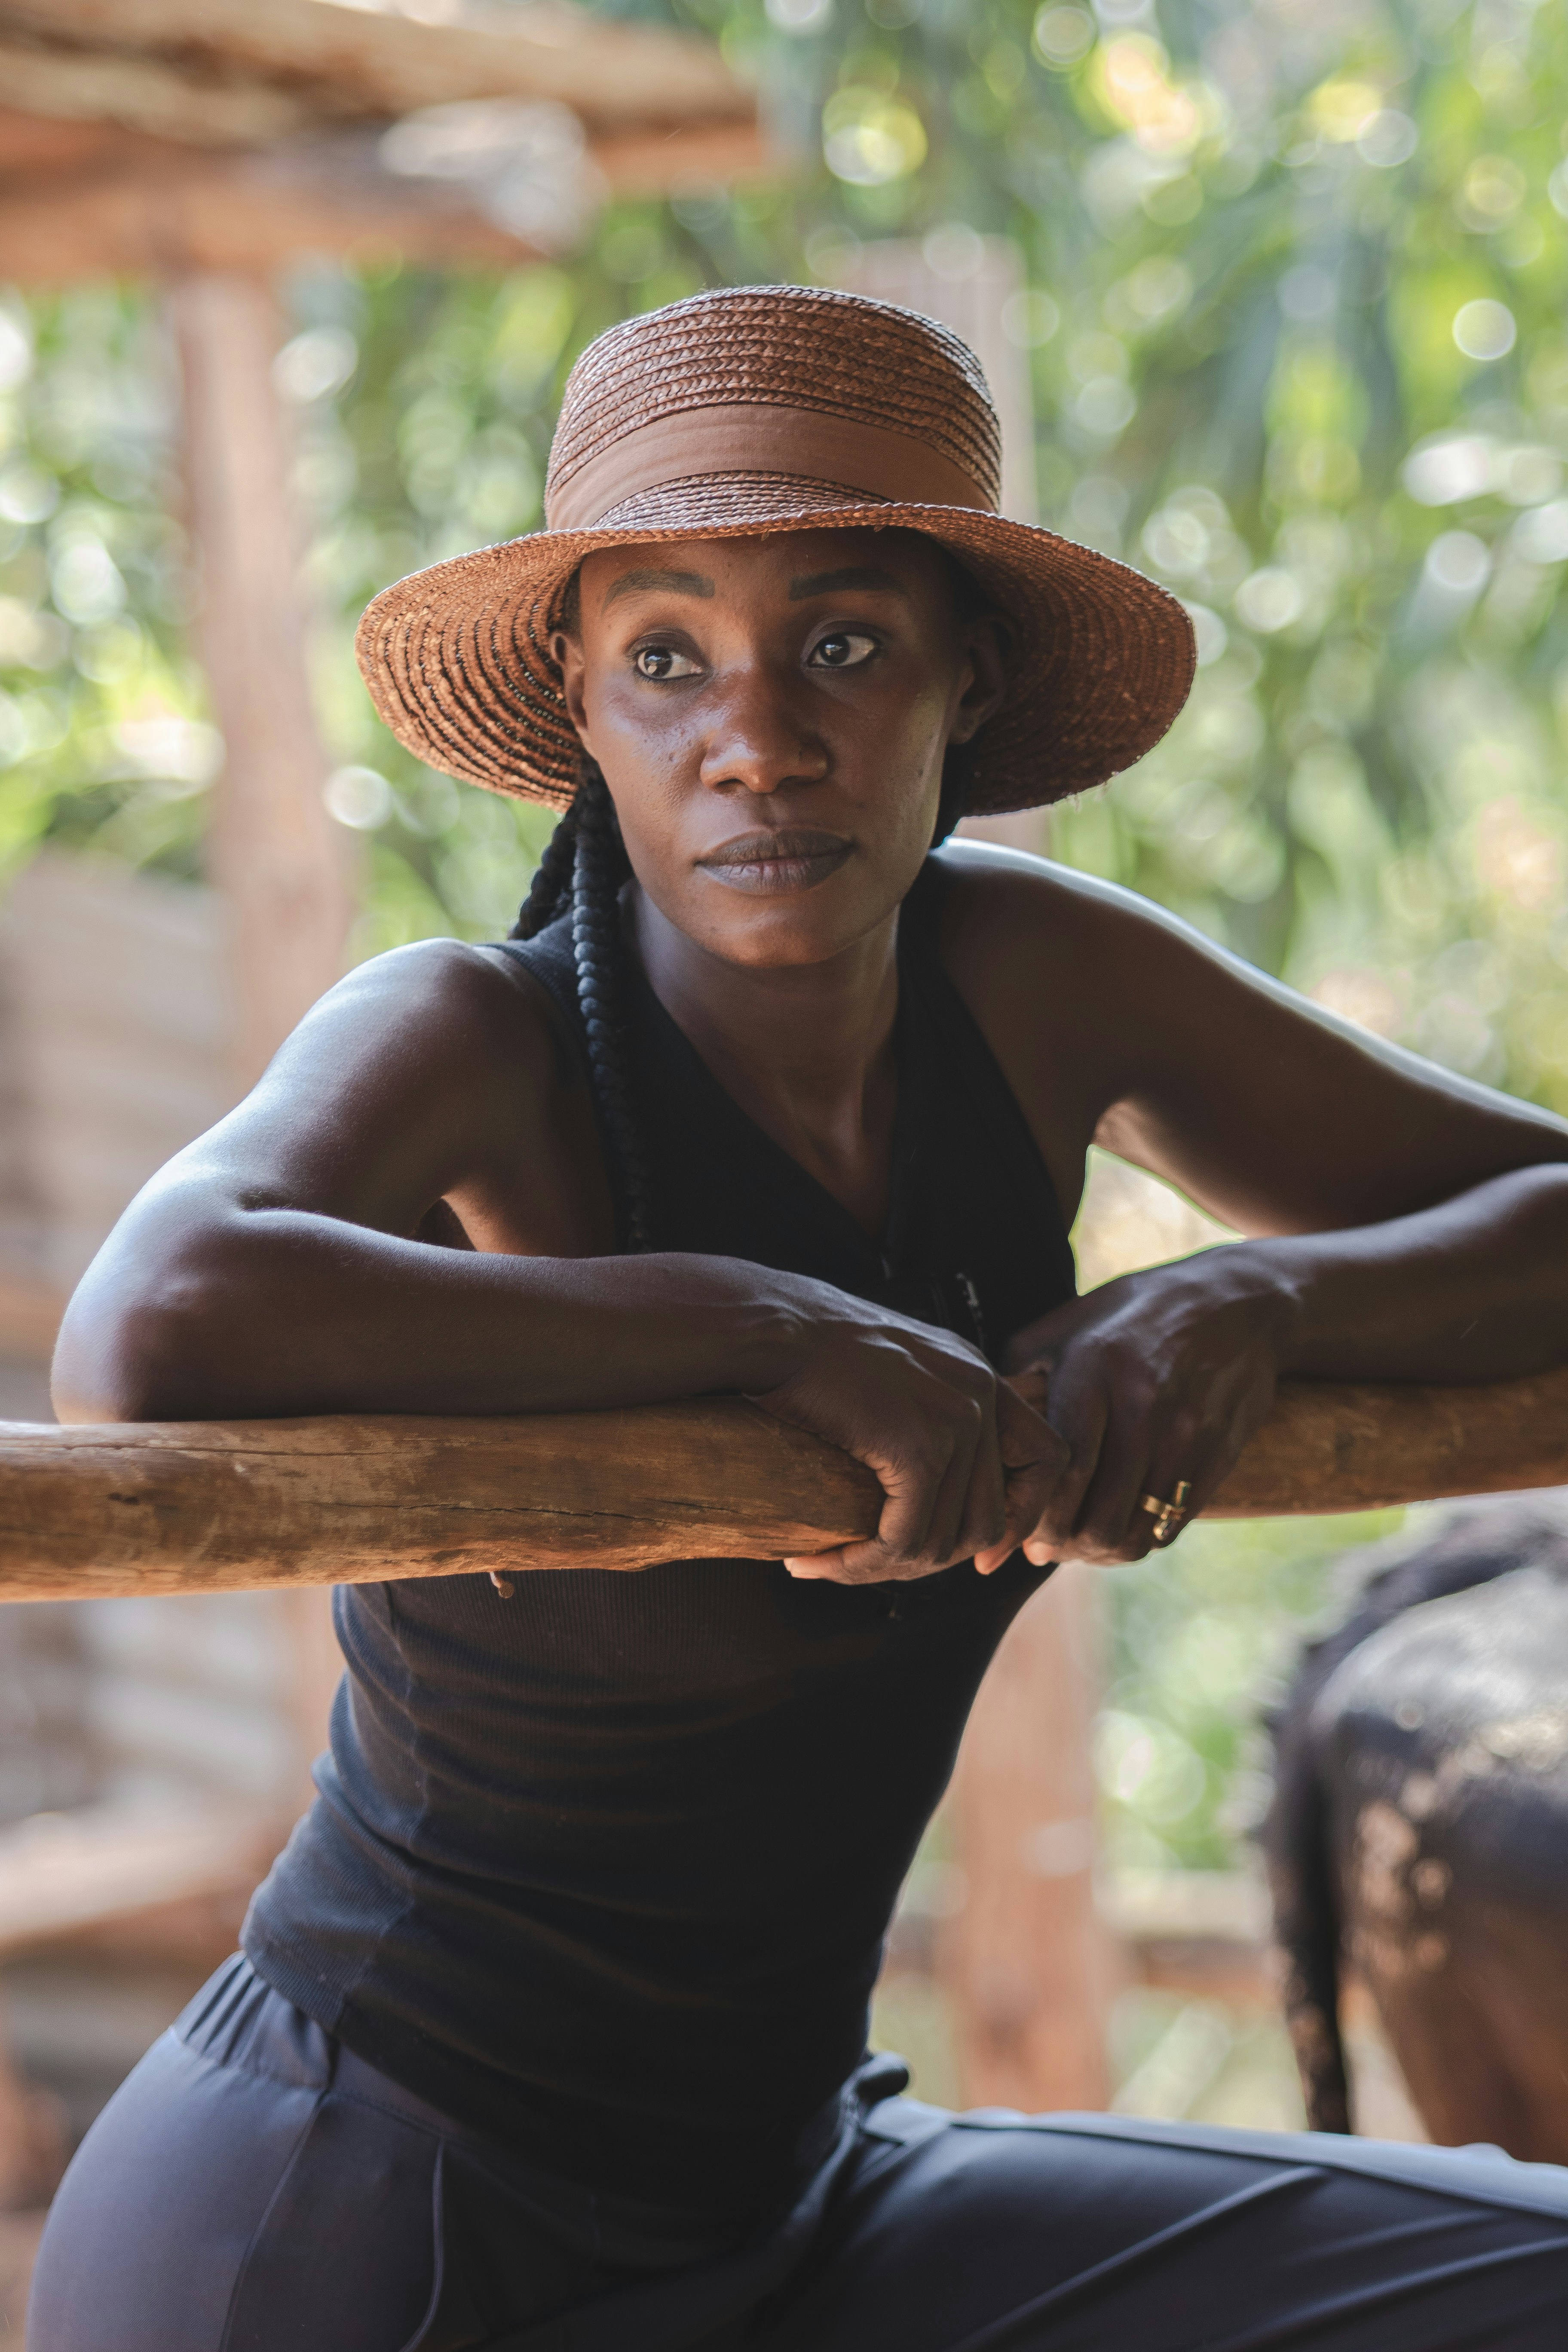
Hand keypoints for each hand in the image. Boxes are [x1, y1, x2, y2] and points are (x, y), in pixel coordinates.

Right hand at [747, 1296, 1069, 1583]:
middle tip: (872, 1563)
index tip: (984, 1556)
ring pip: (947, 1539)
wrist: (776, 1327)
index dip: (1025, 1515)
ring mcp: (956, 1421)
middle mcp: (980, 1394)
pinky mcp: (919, 1448)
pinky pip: (906, 1538)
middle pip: (991, 1517)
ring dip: (887, 1567)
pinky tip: (822, 1561)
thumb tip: (923, 1486)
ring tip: (834, 1563)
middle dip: (933, 1558)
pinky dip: (864, 1563)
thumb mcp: (892, 1371)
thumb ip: (924, 1413)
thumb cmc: (810, 1348)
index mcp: (978, 1377)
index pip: (1048, 1458)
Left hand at [1002, 1248, 1294, 1565]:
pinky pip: (1168, 1526)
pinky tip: (1117, 1528)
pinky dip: (1136, 1541)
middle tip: (1040, 1545)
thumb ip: (1021, 1374)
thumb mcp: (1069, 1323)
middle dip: (1058, 1545)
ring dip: (1096, 1552)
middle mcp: (1142, 1407)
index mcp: (1095, 1369)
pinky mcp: (1217, 1457)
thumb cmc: (1135, 1314)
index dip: (1025, 1519)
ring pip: (1132, 1534)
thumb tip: (984, 1434)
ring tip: (1076, 1543)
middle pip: (1094, 1516)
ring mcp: (1186, 1436)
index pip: (1057, 1471)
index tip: (1003, 1541)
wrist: (1238, 1302)